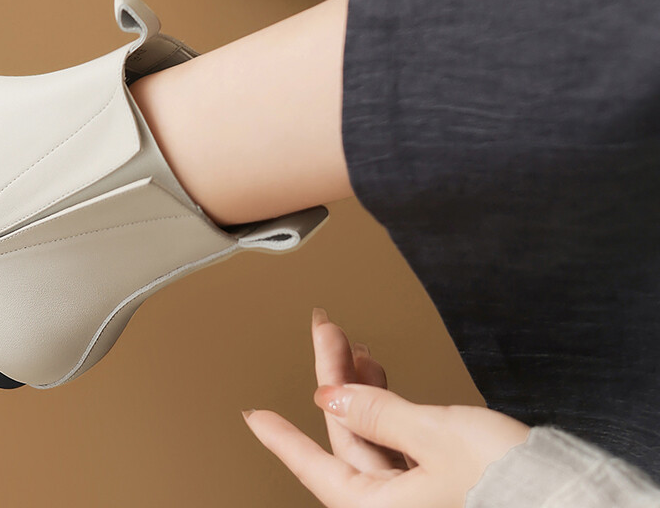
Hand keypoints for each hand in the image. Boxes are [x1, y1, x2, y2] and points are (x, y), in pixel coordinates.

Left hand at [241, 309, 530, 507]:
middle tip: (327, 331)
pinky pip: (400, 445)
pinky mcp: (445, 487)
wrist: (567, 500)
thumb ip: (377, 413)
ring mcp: (420, 498)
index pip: (316, 466)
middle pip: (347, 438)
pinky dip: (390, 410)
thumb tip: (331, 398)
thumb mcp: (433, 433)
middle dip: (335, 380)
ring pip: (374, 437)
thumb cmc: (507, 483)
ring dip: (362, 390)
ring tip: (356, 349)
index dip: (281, 437)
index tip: (254, 418)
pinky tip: (384, 382)